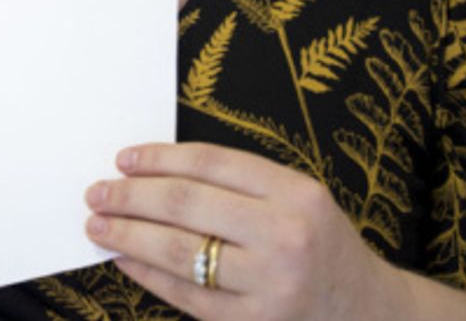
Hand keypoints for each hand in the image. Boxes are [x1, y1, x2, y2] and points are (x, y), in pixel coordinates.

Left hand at [84, 142, 409, 320]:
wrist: (368, 311)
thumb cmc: (320, 245)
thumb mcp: (299, 198)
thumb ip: (239, 183)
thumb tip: (152, 172)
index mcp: (296, 193)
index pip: (210, 163)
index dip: (159, 158)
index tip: (124, 159)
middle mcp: (285, 235)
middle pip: (186, 204)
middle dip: (131, 196)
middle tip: (97, 192)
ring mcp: (270, 284)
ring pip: (178, 251)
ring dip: (128, 235)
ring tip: (99, 225)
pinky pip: (185, 294)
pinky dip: (146, 274)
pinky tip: (124, 259)